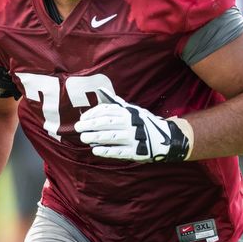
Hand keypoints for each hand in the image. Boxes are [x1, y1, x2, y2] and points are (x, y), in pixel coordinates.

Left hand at [74, 88, 192, 162]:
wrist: (164, 139)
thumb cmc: (143, 123)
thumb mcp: (131, 109)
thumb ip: (115, 102)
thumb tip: (100, 90)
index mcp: (128, 112)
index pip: (107, 111)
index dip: (93, 114)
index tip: (83, 118)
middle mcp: (130, 123)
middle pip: (106, 123)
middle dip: (90, 125)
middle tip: (78, 128)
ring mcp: (132, 138)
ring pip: (111, 137)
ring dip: (95, 137)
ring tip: (84, 138)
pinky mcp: (135, 151)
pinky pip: (118, 151)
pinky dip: (106, 151)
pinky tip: (95, 150)